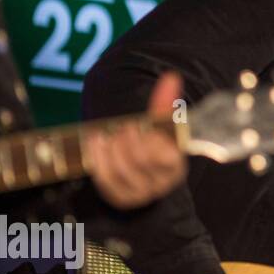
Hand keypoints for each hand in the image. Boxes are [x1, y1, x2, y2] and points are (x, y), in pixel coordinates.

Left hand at [86, 72, 186, 208]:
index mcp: (177, 165)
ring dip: (112, 150)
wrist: (141, 168)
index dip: (151, 142)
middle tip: (123, 128)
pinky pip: (107, 180)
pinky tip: (96, 142)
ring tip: (108, 134)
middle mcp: (161, 183)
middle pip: (143, 163)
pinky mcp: (121, 197)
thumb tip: (171, 76)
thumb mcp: (161, 126)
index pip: (167, 157)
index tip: (138, 126)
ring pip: (123, 172)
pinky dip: (99, 159)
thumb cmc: (153, 142)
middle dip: (130, 143)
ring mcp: (141, 193)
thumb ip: (165, 103)